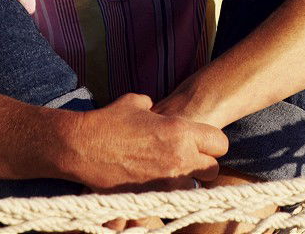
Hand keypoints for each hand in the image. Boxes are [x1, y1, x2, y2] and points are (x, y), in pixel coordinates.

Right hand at [69, 93, 226, 191]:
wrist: (83, 147)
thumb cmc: (109, 121)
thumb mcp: (135, 103)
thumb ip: (153, 106)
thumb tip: (153, 108)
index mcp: (180, 132)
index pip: (220, 143)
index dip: (212, 143)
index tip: (201, 143)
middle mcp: (180, 159)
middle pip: (213, 171)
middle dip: (203, 165)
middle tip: (186, 160)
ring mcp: (167, 184)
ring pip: (193, 188)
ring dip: (184, 182)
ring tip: (166, 173)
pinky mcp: (153, 200)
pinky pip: (171, 202)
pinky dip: (164, 195)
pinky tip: (151, 185)